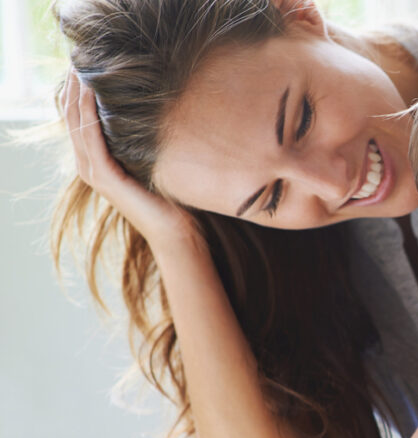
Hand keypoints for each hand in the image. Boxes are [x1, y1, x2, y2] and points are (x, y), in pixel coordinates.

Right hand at [60, 68, 202, 249]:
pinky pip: (90, 138)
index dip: (77, 90)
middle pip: (71, 116)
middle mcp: (89, 165)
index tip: (86, 63)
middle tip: (79, 56)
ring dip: (76, 93)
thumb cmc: (173, 200)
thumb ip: (146, 141)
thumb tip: (160, 112)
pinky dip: (88, 113)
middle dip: (73, 85)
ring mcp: (94, 172)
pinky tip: (90, 91)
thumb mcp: (154, 161)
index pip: (78, 118)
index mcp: (98, 161)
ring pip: (76, 123)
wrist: (178, 233)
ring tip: (80, 66)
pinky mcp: (104, 177)